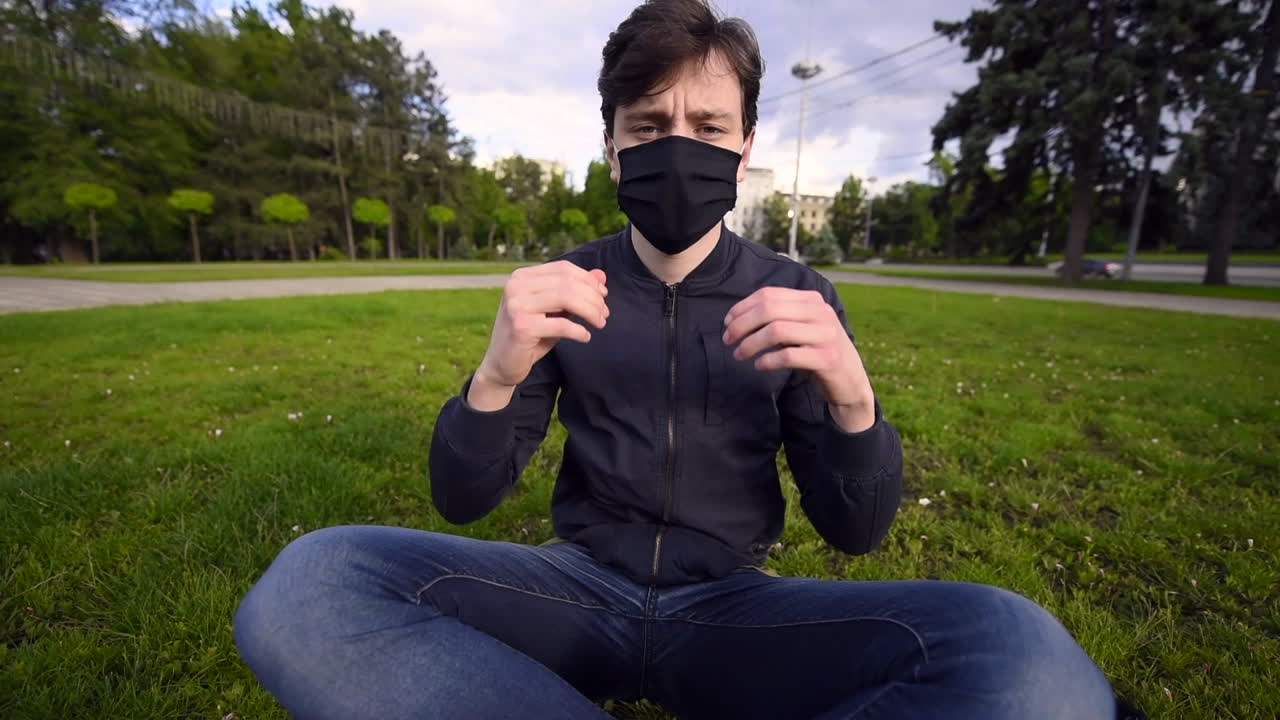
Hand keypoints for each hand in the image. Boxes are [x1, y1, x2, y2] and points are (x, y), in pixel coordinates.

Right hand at [469, 262, 608, 410]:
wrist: (502, 364)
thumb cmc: (531, 334)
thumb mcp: (554, 310)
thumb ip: (575, 291)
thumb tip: (602, 275)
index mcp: (521, 277)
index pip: (563, 268)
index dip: (588, 280)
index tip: (603, 295)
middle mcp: (515, 286)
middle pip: (567, 282)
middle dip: (593, 297)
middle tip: (605, 315)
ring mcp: (516, 305)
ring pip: (566, 298)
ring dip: (590, 311)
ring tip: (600, 323)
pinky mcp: (521, 327)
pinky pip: (561, 324)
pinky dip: (579, 331)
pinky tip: (585, 337)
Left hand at [722, 287, 874, 431]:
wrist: (851, 381)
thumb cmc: (817, 352)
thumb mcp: (801, 328)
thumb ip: (778, 318)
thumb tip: (736, 318)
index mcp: (812, 300)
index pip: (768, 295)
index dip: (742, 308)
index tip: (727, 324)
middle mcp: (820, 312)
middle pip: (769, 309)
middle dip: (742, 325)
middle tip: (728, 340)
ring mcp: (825, 334)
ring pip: (776, 330)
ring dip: (750, 343)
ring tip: (739, 355)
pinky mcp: (827, 358)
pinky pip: (788, 355)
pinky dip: (768, 360)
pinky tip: (759, 366)